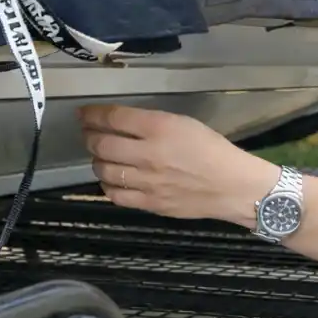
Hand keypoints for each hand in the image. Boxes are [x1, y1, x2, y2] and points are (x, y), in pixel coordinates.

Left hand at [78, 104, 279, 225]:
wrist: (233, 186)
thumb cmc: (213, 150)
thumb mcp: (184, 124)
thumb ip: (151, 123)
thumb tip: (121, 124)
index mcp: (160, 128)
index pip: (113, 118)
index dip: (92, 114)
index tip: (84, 114)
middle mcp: (148, 154)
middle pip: (101, 144)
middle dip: (90, 138)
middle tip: (90, 135)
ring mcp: (147, 182)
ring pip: (104, 170)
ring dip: (97, 162)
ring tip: (102, 158)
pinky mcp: (150, 203)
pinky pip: (116, 195)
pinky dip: (108, 185)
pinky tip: (113, 180)